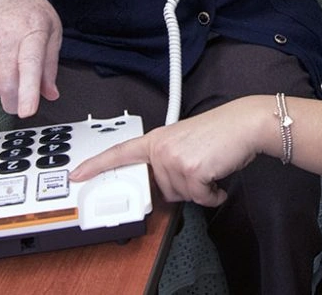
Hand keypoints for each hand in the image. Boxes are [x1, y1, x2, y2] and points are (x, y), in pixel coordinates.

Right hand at [0, 0, 60, 116]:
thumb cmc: (27, 13)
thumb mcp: (51, 31)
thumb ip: (50, 65)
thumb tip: (50, 94)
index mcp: (31, 32)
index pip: (29, 65)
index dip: (28, 91)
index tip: (27, 111)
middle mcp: (3, 37)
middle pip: (7, 83)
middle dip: (15, 102)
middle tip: (21, 103)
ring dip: (0, 94)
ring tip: (7, 78)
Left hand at [70, 96, 272, 205]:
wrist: (245, 123)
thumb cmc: (221, 132)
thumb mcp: (183, 141)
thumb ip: (165, 160)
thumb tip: (163, 188)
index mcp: (156, 139)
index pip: (120, 153)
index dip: (95, 166)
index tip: (77, 175)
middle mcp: (160, 148)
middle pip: (162, 189)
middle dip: (183, 186)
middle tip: (199, 166)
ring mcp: (174, 160)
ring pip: (181, 196)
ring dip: (200, 189)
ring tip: (211, 167)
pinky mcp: (191, 171)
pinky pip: (199, 198)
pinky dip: (213, 194)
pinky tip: (218, 178)